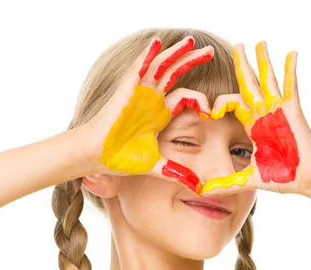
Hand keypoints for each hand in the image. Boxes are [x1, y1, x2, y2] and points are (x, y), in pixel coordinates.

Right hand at [77, 35, 214, 194]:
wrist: (99, 155)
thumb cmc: (121, 159)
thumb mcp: (157, 166)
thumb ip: (177, 173)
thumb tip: (197, 188)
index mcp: (161, 115)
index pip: (186, 98)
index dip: (200, 101)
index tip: (211, 112)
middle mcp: (153, 99)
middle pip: (176, 73)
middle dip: (192, 61)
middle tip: (211, 52)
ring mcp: (141, 92)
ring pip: (161, 65)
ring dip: (176, 52)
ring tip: (191, 41)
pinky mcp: (128, 89)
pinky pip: (140, 66)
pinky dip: (149, 54)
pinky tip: (159, 42)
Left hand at [201, 41, 310, 196]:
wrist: (307, 179)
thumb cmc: (283, 176)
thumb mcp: (249, 179)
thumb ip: (226, 183)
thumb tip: (203, 192)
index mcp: (253, 126)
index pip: (232, 104)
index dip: (219, 104)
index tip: (208, 112)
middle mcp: (264, 114)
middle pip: (249, 84)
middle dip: (243, 66)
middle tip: (237, 46)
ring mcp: (279, 111)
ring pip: (268, 80)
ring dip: (263, 61)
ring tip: (259, 42)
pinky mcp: (293, 111)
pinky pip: (291, 86)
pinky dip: (290, 70)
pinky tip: (291, 54)